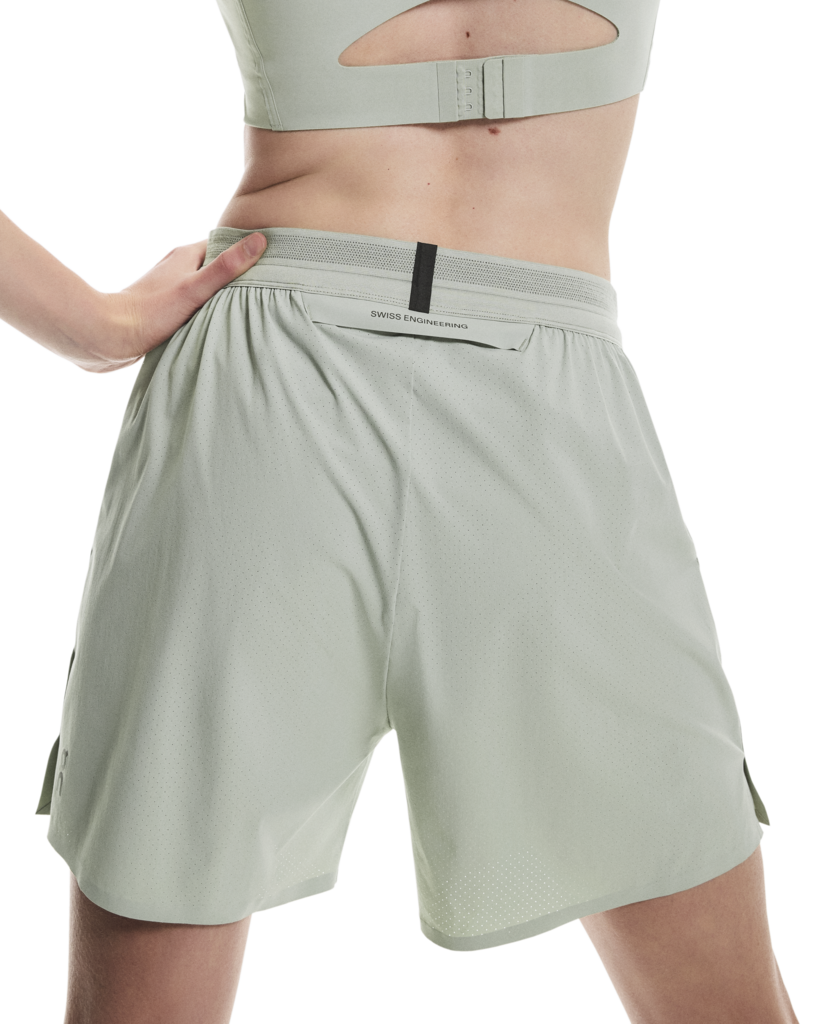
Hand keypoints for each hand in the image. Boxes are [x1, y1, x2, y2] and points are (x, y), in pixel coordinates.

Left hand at [89, 233, 268, 372]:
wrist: (107, 337)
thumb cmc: (150, 313)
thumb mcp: (195, 289)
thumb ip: (226, 268)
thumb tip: (258, 240)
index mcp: (185, 255)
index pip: (223, 245)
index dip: (245, 252)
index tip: (269, 262)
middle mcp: (176, 268)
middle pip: (215, 266)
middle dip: (235, 276)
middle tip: (262, 289)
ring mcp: (169, 288)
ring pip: (203, 286)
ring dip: (219, 296)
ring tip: (243, 309)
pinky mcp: (163, 308)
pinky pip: (193, 304)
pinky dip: (206, 310)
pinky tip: (215, 324)